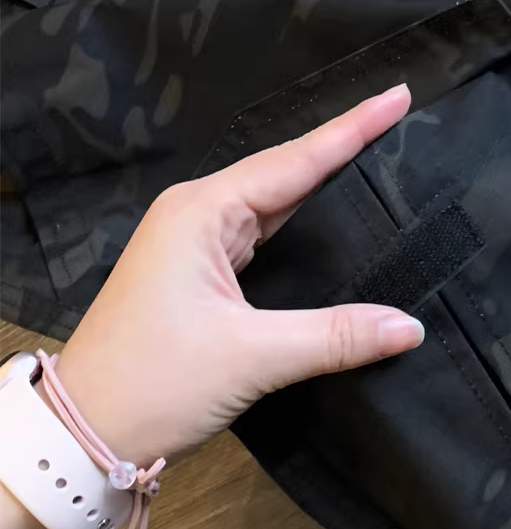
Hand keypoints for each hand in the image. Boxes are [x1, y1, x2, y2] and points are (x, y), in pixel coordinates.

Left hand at [50, 84, 422, 465]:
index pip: (294, 161)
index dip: (351, 129)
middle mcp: (197, 212)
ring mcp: (195, 241)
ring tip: (378, 153)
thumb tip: (411, 326)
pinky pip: (263, 230)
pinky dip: (302, 220)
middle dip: (342, 145)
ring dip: (323, 181)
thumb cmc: (155, 384)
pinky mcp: (199, 270)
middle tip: (400, 116)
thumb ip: (335, 336)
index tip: (398, 95)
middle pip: (285, 170)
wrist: (81, 433)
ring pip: (274, 200)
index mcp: (202, 211)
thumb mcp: (250, 358)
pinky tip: (333, 217)